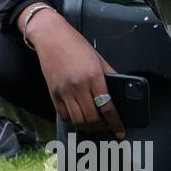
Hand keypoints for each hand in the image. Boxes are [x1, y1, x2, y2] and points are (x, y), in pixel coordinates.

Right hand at [23, 6, 124, 139]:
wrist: (51, 37)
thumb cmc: (75, 45)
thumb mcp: (98, 58)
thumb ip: (109, 76)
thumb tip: (119, 93)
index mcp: (93, 77)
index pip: (107, 107)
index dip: (115, 123)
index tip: (120, 133)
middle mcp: (78, 87)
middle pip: (92, 118)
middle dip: (102, 128)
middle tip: (108, 129)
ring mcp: (64, 92)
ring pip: (77, 121)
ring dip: (88, 128)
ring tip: (95, 127)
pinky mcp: (53, 94)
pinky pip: (63, 116)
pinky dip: (73, 123)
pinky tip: (79, 121)